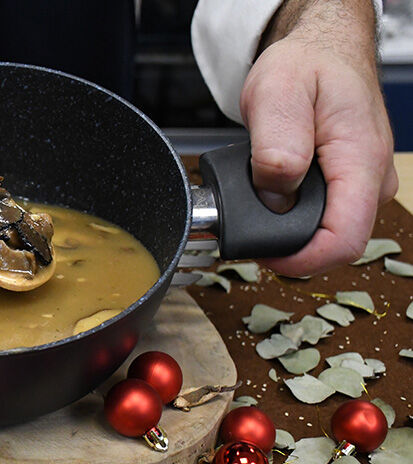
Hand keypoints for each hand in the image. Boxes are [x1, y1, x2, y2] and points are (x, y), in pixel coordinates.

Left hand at [240, 1, 396, 276]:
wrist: (321, 51)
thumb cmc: (306, 66)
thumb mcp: (277, 94)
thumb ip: (276, 148)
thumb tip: (276, 196)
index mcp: (360, 161)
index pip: (344, 239)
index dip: (300, 259)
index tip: (262, 254)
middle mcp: (370, 181)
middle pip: (334, 244)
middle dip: (287, 243)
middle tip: (246, 221)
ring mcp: (361, 185)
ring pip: (326, 232)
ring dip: (287, 228)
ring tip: (259, 199)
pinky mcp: (348, 186)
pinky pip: (321, 216)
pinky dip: (292, 213)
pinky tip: (273, 195)